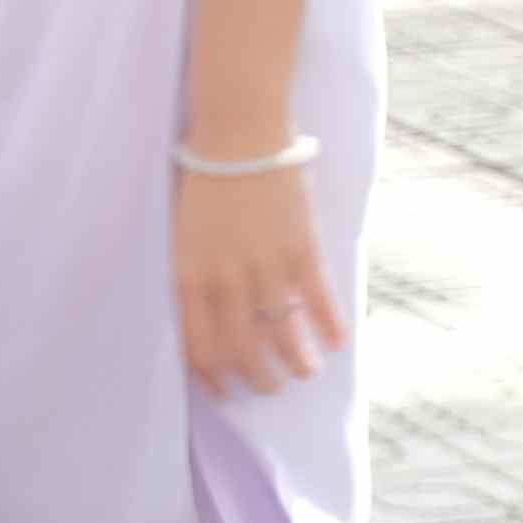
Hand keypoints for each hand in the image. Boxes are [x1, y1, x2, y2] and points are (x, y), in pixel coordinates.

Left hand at [173, 158, 343, 396]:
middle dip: (258, 379)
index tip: (226, 392)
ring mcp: (266, 265)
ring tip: (305, 374)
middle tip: (270, 388)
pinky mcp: (300, 247)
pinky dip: (329, 325)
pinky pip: (317, 299)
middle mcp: (227, 279)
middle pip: (243, 350)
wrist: (238, 130)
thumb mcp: (185, 233)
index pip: (200, 347)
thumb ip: (197, 276)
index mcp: (191, 276)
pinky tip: (337, 342)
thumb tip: (211, 316)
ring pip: (283, 334)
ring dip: (296, 363)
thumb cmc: (204, 175)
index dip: (214, 378)